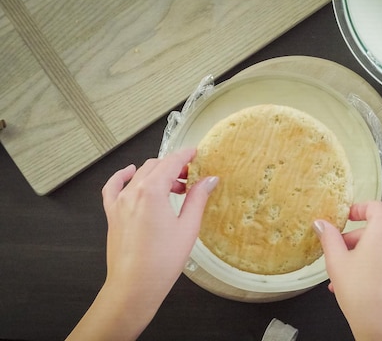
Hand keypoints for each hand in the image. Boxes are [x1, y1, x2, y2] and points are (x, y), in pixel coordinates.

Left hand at [67, 148, 217, 339]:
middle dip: (175, 166)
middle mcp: (133, 191)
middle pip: (156, 166)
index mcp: (152, 191)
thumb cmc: (162, 261)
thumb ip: (198, 198)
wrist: (135, 285)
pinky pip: (114, 186)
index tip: (197, 153)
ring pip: (139, 174)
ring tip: (175, 186)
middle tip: (192, 176)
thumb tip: (209, 180)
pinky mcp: (112, 214)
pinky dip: (123, 176)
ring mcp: (119, 202)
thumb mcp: (188, 227)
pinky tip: (130, 174)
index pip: (171, 162)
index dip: (186, 155)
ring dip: (158, 174)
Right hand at [314, 201, 381, 340]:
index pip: (374, 206)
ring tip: (350, 274)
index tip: (347, 217)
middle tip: (341, 252)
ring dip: (369, 254)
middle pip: (379, 228)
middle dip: (358, 239)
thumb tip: (321, 224)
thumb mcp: (336, 262)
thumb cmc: (363, 297)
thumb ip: (329, 237)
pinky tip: (367, 283)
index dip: (358, 209)